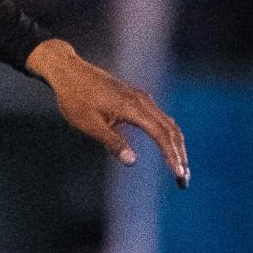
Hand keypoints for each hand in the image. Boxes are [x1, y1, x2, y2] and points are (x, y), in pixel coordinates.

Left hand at [26, 38, 189, 187]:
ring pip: (167, 123)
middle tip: (184, 181)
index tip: (179, 175)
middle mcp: (142, 100)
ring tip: (179, 167)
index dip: (172, 156)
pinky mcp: (135, 97)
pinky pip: (158, 117)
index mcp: (133, 107)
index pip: (161, 135)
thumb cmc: (74, 98)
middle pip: (171, 130)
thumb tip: (132, 161)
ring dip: (175, 146)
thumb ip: (112, 142)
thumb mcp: (88, 124)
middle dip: (179, 155)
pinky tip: (166, 148)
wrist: (68, 71)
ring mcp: (140, 97)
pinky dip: (166, 134)